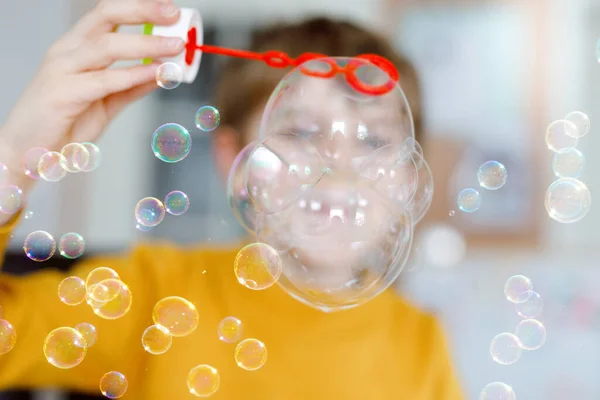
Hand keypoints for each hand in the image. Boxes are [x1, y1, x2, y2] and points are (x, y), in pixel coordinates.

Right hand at [0, 0, 184, 185]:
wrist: (27, 154)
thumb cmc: (62, 125)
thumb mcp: (106, 103)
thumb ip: (132, 87)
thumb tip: (162, 72)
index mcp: (75, 48)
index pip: (107, 14)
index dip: (139, 7)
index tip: (170, 10)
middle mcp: (66, 52)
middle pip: (105, 16)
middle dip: (142, 11)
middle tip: (174, 15)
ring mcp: (61, 71)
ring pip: (106, 45)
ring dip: (146, 44)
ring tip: (175, 47)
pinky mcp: (61, 95)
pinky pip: (103, 80)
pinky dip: (133, 74)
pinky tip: (156, 73)